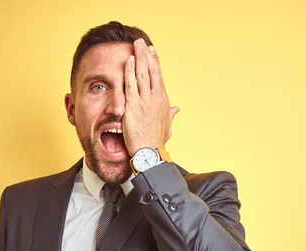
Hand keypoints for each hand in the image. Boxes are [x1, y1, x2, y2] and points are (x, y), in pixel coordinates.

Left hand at [123, 38, 179, 155]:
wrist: (150, 153)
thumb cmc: (157, 141)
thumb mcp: (167, 126)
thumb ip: (171, 115)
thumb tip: (177, 109)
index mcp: (163, 102)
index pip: (159, 78)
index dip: (155, 63)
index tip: (152, 52)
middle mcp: (156, 99)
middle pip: (152, 72)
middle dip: (146, 55)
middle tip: (142, 42)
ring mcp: (145, 101)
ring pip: (142, 74)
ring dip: (138, 57)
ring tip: (135, 45)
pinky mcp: (134, 106)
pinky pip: (131, 85)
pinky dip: (129, 71)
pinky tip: (128, 60)